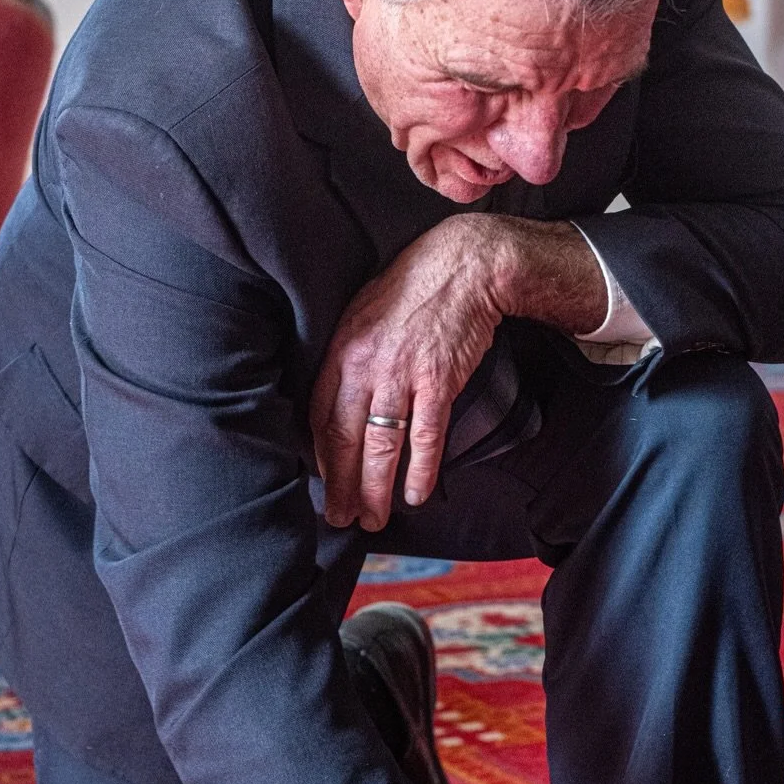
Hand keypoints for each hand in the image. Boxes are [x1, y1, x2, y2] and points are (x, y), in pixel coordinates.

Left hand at [311, 216, 606, 531]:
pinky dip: (420, 471)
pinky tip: (416, 495)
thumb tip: (338, 398)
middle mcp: (365, 367)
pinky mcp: (439, 381)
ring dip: (376, 489)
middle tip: (339, 518)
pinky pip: (425, 437)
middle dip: (341, 486)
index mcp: (342, 351)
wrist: (464, 265)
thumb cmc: (413, 289)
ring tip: (374, 519)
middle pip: (345, 439)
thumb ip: (349, 357)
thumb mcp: (363, 314)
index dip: (321, 457)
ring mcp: (402, 375)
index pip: (319, 416)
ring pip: (382, 445)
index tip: (323, 484)